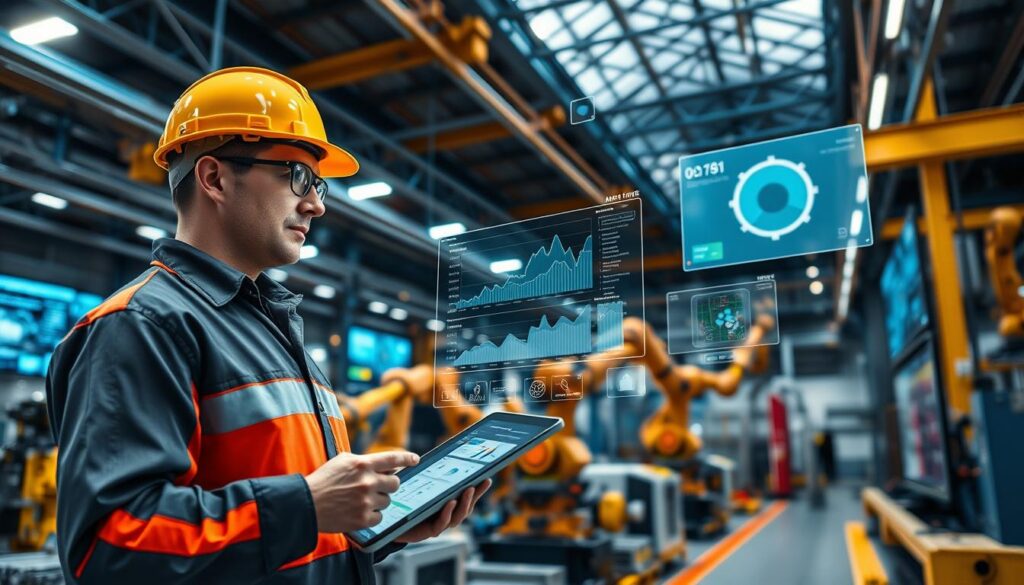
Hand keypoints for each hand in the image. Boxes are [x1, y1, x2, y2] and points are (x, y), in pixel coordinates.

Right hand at [304, 450, 418, 532]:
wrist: (305, 503)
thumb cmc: (323, 480)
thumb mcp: (342, 461)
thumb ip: (364, 461)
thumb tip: (384, 466)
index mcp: (362, 464)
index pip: (393, 459)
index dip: (407, 458)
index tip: (415, 459)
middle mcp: (367, 482)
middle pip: (395, 483)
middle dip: (388, 484)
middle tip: (377, 487)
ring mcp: (366, 501)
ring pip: (388, 501)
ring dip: (378, 500)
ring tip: (361, 500)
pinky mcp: (362, 519)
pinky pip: (380, 517)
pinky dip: (372, 515)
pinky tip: (358, 511)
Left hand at [395, 478, 491, 542]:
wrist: (389, 522)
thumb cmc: (405, 502)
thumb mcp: (418, 484)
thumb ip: (428, 474)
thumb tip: (434, 455)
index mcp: (446, 504)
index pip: (466, 496)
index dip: (478, 489)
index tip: (487, 478)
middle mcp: (446, 515)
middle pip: (466, 507)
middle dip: (475, 495)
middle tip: (480, 483)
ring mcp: (439, 524)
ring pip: (458, 516)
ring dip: (464, 503)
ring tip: (468, 490)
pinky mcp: (429, 531)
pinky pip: (442, 524)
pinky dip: (448, 514)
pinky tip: (450, 503)